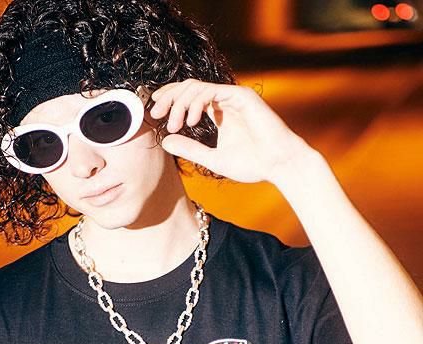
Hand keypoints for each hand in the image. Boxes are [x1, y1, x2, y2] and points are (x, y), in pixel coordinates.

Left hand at [149, 79, 314, 184]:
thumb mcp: (212, 158)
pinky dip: (197, 103)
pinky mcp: (241, 96)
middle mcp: (225, 100)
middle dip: (169, 98)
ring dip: (180, 103)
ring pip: (196, 87)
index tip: (154, 113)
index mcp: (219, 111)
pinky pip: (211, 91)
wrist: (279, 164)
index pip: (188, 97)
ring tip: (176, 124)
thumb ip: (190, 150)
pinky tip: (191, 121)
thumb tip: (165, 142)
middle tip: (156, 114)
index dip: (169, 100)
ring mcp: (233, 96)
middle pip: (188, 87)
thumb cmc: (252, 164)